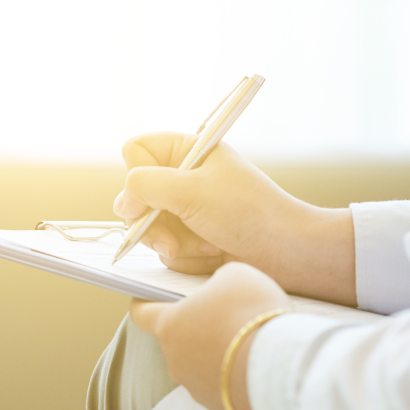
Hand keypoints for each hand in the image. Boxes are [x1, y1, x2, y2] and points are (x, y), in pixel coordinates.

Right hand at [113, 132, 355, 305]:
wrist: (286, 253)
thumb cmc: (247, 213)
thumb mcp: (190, 190)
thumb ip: (144, 186)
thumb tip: (123, 201)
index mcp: (190, 152)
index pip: (137, 151)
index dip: (136, 175)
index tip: (149, 195)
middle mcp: (185, 179)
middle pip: (136, 196)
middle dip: (153, 222)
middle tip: (171, 236)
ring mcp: (189, 211)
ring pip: (149, 228)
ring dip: (176, 243)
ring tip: (207, 244)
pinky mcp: (194, 240)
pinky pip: (168, 250)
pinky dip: (188, 257)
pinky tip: (214, 255)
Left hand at [130, 262, 290, 409]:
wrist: (279, 366)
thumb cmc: (251, 312)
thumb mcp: (236, 276)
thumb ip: (217, 281)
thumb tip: (218, 293)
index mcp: (169, 325)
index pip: (141, 314)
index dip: (145, 303)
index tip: (150, 297)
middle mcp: (175, 360)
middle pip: (179, 339)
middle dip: (198, 327)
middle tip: (227, 316)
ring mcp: (195, 387)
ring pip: (201, 365)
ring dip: (218, 354)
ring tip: (250, 342)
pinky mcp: (219, 408)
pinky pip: (224, 386)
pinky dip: (236, 376)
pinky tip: (259, 366)